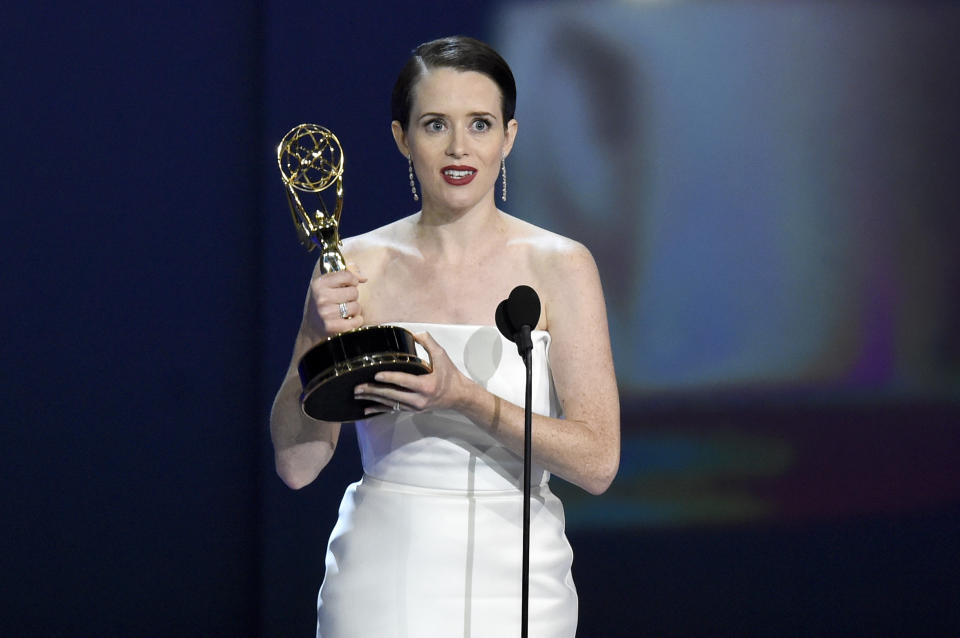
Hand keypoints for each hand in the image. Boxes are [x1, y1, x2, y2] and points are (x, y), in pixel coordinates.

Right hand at [306, 266, 366, 338]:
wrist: (312, 328)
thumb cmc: (324, 303)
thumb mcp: (327, 286)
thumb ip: (345, 276)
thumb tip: (363, 278)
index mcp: (319, 284)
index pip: (347, 275)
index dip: (352, 281)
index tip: (349, 285)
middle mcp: (321, 297)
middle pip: (354, 292)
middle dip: (352, 297)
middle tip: (344, 302)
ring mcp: (325, 313)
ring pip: (356, 306)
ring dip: (354, 310)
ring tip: (345, 312)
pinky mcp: (331, 327)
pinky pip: (356, 320)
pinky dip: (356, 321)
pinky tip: (348, 321)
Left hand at [355, 332, 470, 415]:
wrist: (459, 396)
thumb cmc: (450, 375)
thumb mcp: (442, 356)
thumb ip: (428, 342)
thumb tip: (413, 333)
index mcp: (426, 385)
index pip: (404, 381)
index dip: (389, 378)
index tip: (376, 375)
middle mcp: (420, 399)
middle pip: (392, 395)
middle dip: (374, 391)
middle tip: (358, 386)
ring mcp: (415, 407)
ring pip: (390, 403)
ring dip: (373, 399)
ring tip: (359, 393)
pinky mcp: (413, 410)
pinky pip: (393, 410)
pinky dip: (379, 409)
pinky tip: (367, 409)